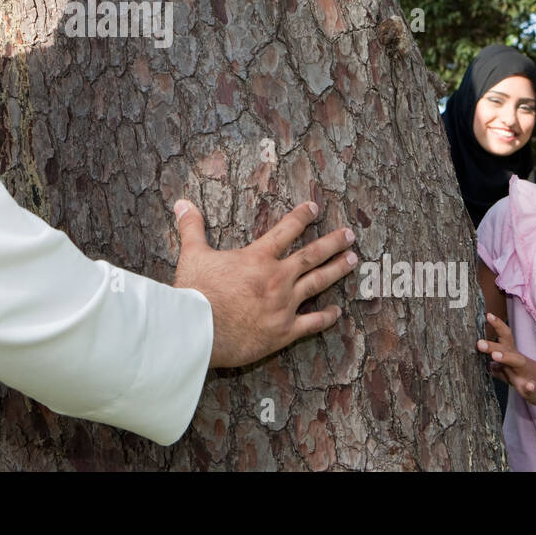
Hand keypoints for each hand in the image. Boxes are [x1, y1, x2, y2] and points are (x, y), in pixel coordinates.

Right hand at [172, 198, 358, 368]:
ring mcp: (284, 305)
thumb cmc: (195, 292)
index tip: (315, 207)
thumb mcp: (192, 255)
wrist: (198, 332)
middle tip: (350, 234)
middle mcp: (276, 278)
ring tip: (353, 260)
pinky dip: (326, 317)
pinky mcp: (284, 331)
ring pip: (318, 283)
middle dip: (332, 242)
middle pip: (311, 255)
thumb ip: (191, 227)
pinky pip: (312, 324)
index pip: (285, 230)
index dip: (301, 217)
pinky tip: (338, 312)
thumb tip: (181, 202)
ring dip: (337, 270)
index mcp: (257, 258)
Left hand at [477, 312, 535, 406]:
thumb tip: (489, 366)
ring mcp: (527, 374)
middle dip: (492, 345)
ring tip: (495, 356)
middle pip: (506, 349)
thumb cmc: (532, 378)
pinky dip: (530, 387)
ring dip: (506, 358)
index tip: (488, 315)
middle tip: (479, 343)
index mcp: (512, 356)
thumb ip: (501, 371)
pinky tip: (529, 387)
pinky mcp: (534, 389)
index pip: (504, 338)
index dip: (497, 326)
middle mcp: (519, 362)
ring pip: (517, 363)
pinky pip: (532, 388)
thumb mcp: (513, 374)